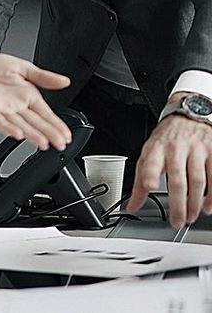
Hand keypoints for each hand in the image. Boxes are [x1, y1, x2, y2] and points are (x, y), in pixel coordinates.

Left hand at [0, 38, 70, 150]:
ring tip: (44, 143)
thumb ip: (43, 76)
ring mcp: (3, 110)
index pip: (46, 113)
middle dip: (49, 133)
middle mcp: (16, 106)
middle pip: (36, 122)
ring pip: (21, 125)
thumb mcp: (22, 66)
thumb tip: (65, 81)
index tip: (67, 134)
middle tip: (61, 144)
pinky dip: (8, 128)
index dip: (57, 124)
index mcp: (27, 95)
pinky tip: (18, 134)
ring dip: (32, 135)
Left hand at [127, 112, 211, 227]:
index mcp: (157, 149)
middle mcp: (176, 148)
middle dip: (178, 204)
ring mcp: (196, 149)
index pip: (151, 162)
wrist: (188, 115)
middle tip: (177, 221)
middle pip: (178, 180)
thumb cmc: (167, 138)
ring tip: (190, 217)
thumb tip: (132, 206)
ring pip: (197, 181)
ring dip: (195, 203)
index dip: (149, 174)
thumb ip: (140, 181)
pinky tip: (208, 207)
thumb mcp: (149, 154)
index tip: (148, 186)